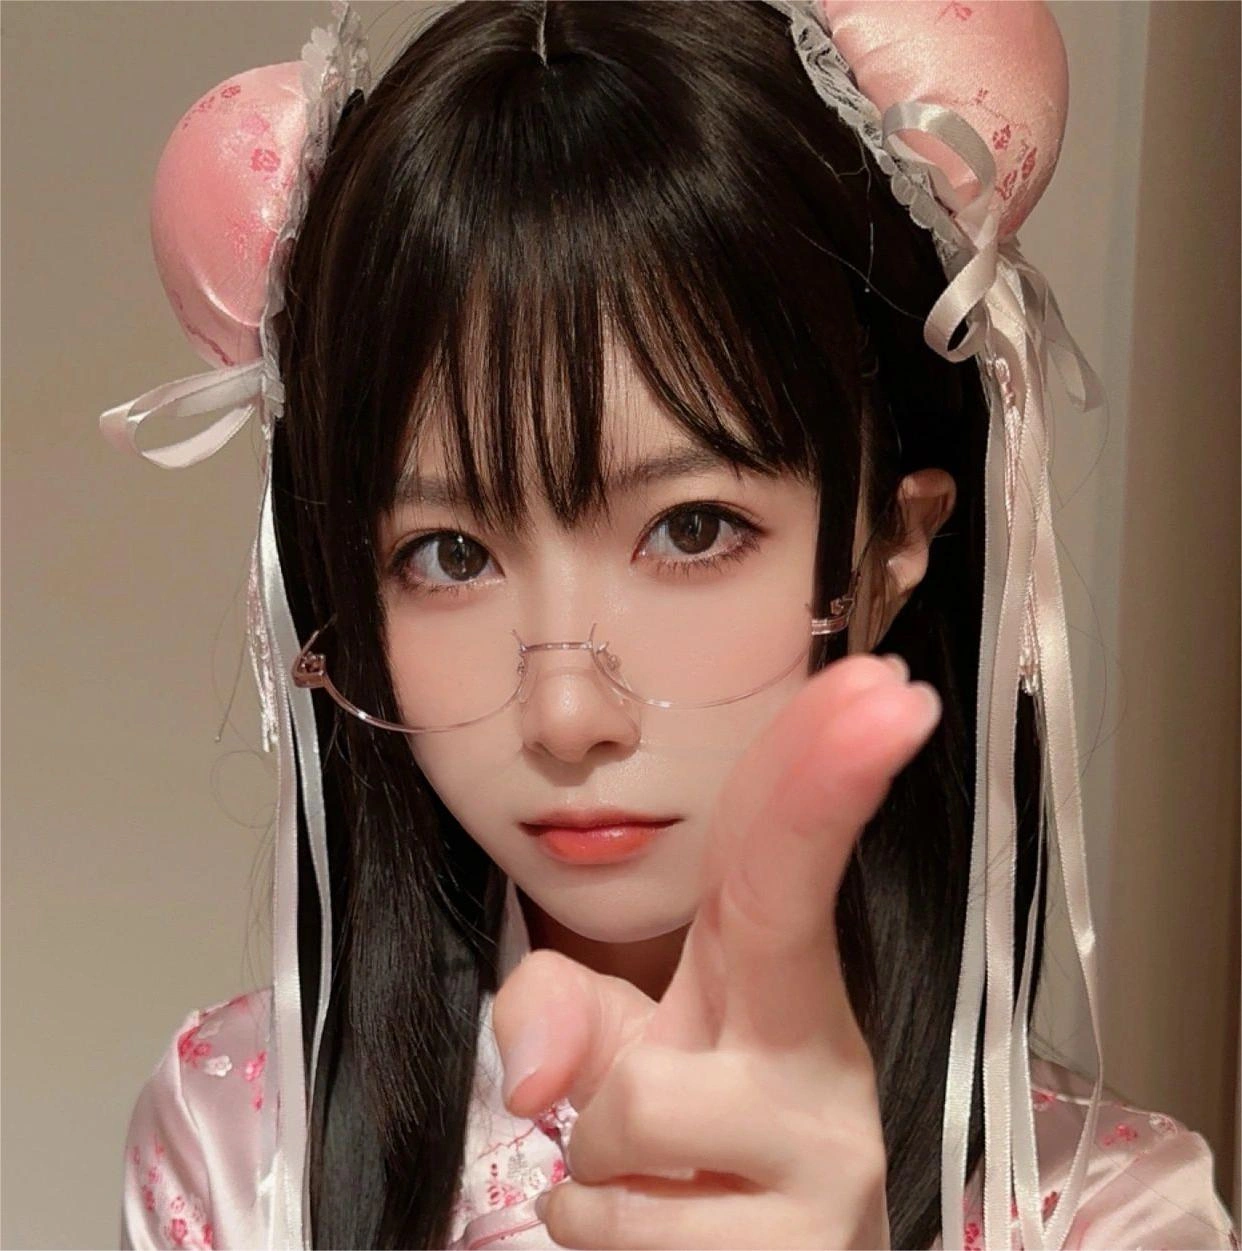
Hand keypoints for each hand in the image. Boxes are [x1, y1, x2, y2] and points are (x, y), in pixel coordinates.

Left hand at [493, 652, 941, 1248]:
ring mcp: (833, 1156)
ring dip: (595, 1153)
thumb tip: (532, 1075)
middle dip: (826, 787)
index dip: (815, 767)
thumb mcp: (619, 1061)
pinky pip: (621, 1225)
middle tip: (893, 688)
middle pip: (788, 906)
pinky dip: (597, 1230)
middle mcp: (818, 1049)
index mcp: (768, 979)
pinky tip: (664, 1234)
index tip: (876, 684)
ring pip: (632, 1103)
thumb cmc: (691, 1151)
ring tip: (652, 1174)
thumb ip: (559, 1011)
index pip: (778, 858)